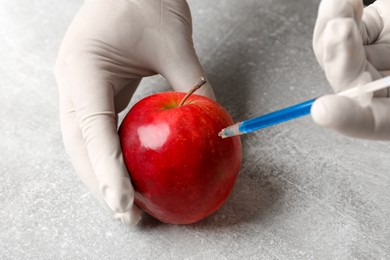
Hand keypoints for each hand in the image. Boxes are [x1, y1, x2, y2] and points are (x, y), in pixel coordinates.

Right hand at [54, 0, 214, 224]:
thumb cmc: (147, 1)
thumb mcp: (174, 43)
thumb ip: (192, 86)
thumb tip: (213, 127)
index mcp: (83, 69)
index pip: (93, 131)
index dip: (107, 172)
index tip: (124, 204)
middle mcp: (73, 83)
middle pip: (80, 146)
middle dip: (100, 184)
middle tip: (129, 215)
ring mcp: (79, 88)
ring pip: (84, 143)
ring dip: (104, 175)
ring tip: (128, 204)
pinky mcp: (93, 91)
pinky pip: (98, 131)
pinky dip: (111, 156)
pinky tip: (130, 172)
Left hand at [311, 0, 389, 138]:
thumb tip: (370, 79)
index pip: (372, 121)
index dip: (348, 118)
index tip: (324, 111)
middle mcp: (385, 89)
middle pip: (350, 83)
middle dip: (340, 57)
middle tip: (341, 29)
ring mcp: (375, 61)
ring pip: (336, 56)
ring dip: (332, 30)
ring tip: (341, 4)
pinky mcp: (369, 34)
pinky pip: (345, 27)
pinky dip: (339, 12)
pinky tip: (345, 2)